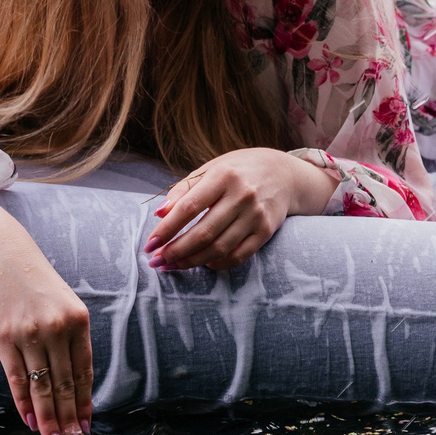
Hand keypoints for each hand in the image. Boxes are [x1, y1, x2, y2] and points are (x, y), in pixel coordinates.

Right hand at [0, 174, 91, 434]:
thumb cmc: (32, 280)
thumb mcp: (61, 303)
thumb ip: (69, 337)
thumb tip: (73, 379)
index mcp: (78, 320)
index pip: (84, 371)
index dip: (86, 402)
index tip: (87, 426)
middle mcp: (57, 328)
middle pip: (66, 384)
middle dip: (70, 418)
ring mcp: (30, 332)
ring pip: (42, 385)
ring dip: (48, 418)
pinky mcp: (3, 336)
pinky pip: (17, 377)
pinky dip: (23, 402)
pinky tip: (30, 420)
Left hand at [145, 148, 335, 270]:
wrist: (285, 174)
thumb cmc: (238, 170)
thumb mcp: (211, 169)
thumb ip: (184, 189)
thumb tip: (160, 213)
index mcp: (223, 176)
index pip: (189, 207)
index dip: (167, 229)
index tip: (150, 244)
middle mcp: (242, 195)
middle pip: (203, 232)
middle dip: (176, 251)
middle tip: (158, 261)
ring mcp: (256, 215)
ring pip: (219, 248)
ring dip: (192, 261)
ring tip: (173, 265)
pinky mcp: (266, 231)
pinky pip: (239, 256)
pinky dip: (218, 264)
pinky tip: (203, 264)